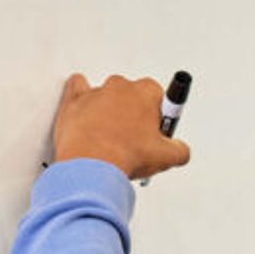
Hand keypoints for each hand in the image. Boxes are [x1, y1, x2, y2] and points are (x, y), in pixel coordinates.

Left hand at [51, 73, 191, 181]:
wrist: (91, 166)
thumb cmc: (124, 156)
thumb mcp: (166, 158)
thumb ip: (179, 149)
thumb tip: (180, 151)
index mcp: (146, 92)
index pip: (158, 96)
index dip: (157, 117)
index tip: (155, 132)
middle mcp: (121, 87)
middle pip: (133, 95)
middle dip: (134, 113)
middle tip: (133, 139)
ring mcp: (96, 92)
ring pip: (107, 95)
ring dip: (109, 111)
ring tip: (108, 138)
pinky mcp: (74, 101)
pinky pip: (77, 88)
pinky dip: (81, 97)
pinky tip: (85, 109)